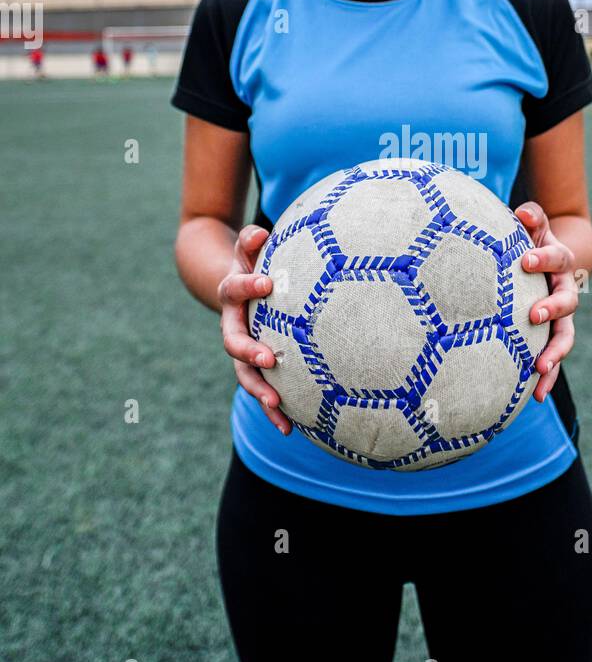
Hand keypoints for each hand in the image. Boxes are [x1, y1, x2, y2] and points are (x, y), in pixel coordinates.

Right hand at [217, 224, 292, 435]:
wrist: (240, 293)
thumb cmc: (255, 267)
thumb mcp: (249, 251)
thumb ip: (250, 242)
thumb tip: (260, 232)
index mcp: (231, 296)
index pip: (234, 289)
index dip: (248, 286)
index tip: (267, 283)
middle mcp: (232, 326)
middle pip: (234, 342)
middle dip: (250, 351)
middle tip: (269, 357)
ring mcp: (242, 351)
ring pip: (245, 374)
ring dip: (259, 390)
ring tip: (277, 403)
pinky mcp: (256, 369)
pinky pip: (264, 390)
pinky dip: (274, 410)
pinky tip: (291, 429)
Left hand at [514, 201, 578, 403]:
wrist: (547, 262)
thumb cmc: (529, 241)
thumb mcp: (532, 226)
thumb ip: (530, 217)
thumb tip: (522, 212)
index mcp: (560, 261)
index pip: (556, 258)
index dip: (543, 258)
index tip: (525, 260)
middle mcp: (565, 290)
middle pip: (567, 301)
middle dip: (552, 309)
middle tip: (534, 315)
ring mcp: (561, 316)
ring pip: (565, 336)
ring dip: (555, 353)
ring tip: (540, 370)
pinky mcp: (552, 336)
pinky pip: (552, 358)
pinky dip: (548, 377)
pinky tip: (537, 396)